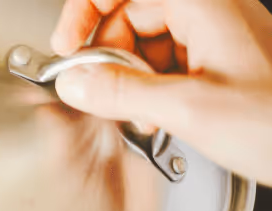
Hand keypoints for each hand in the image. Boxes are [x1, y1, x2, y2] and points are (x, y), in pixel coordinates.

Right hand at [50, 0, 271, 184]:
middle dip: (111, 60)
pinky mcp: (222, 63)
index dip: (84, 14)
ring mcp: (218, 37)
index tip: (67, 48)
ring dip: (133, 82)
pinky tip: (161, 118)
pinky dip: (154, 91)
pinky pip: (169, 65)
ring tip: (143, 116)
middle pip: (130, 20)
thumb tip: (76, 81)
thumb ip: (122, 92)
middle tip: (106, 96)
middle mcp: (210, 13)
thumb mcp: (190, 109)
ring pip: (148, 46)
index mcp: (202, 5)